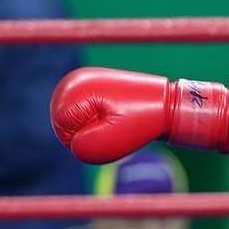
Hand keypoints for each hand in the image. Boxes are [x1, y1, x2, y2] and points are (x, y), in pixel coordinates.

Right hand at [50, 67, 228, 163]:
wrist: (166, 103)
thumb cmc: (142, 121)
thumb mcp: (113, 140)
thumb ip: (87, 147)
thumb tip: (74, 147)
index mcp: (72, 89)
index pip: (62, 130)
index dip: (86, 137)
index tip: (112, 124)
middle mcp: (72, 80)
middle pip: (67, 125)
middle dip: (90, 131)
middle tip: (118, 122)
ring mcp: (81, 82)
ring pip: (77, 123)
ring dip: (95, 127)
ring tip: (118, 117)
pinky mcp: (91, 88)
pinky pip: (86, 117)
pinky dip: (99, 121)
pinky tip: (116, 114)